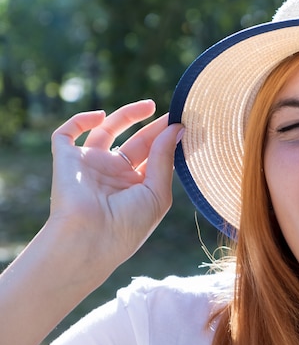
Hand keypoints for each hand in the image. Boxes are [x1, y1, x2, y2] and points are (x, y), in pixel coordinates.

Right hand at [48, 99, 182, 270]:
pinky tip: (101, 116)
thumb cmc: (128, 225)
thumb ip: (165, 159)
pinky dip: (81, 120)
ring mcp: (90, 166)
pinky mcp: (66, 159)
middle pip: (137, 143)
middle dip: (155, 128)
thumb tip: (177, 128)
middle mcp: (114, 176)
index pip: (154, 158)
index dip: (168, 141)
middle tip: (174, 113)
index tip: (186, 125)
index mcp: (136, 188)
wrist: (90, 239)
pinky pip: (67, 134)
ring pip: (106, 131)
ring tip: (150, 105)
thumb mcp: (157, 193)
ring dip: (126, 115)